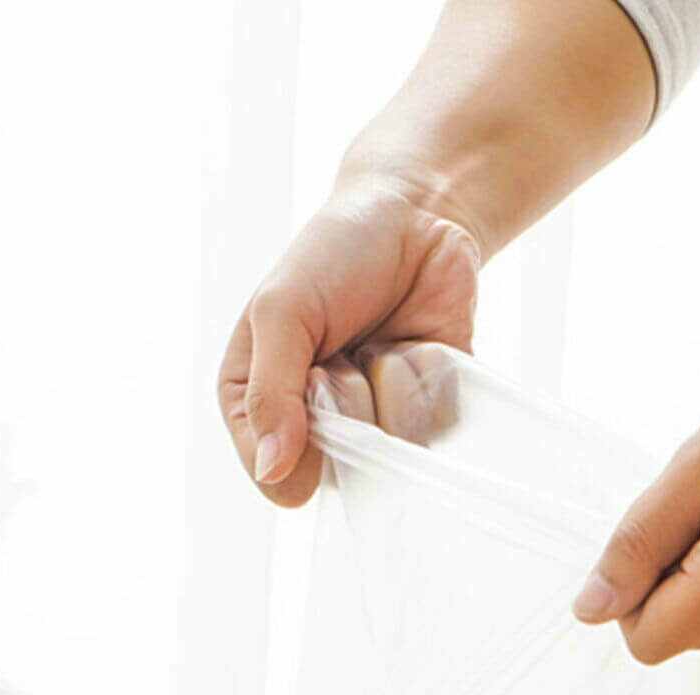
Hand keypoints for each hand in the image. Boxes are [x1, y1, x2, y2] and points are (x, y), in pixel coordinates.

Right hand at [218, 174, 480, 507]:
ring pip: (391, 447)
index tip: (311, 384)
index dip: (296, 444)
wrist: (416, 213)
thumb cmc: (334, 254)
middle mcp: (318, 426)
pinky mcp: (429, 411)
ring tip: (381, 341)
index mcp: (261, 405)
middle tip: (343, 351)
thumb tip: (271, 475)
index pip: (273, 475)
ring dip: (390, 384)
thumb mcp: (282, 311)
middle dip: (345, 402)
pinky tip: (418, 342)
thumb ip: (269, 394)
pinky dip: (429, 377)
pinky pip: (437, 425)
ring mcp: (376, 423)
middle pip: (338, 467)